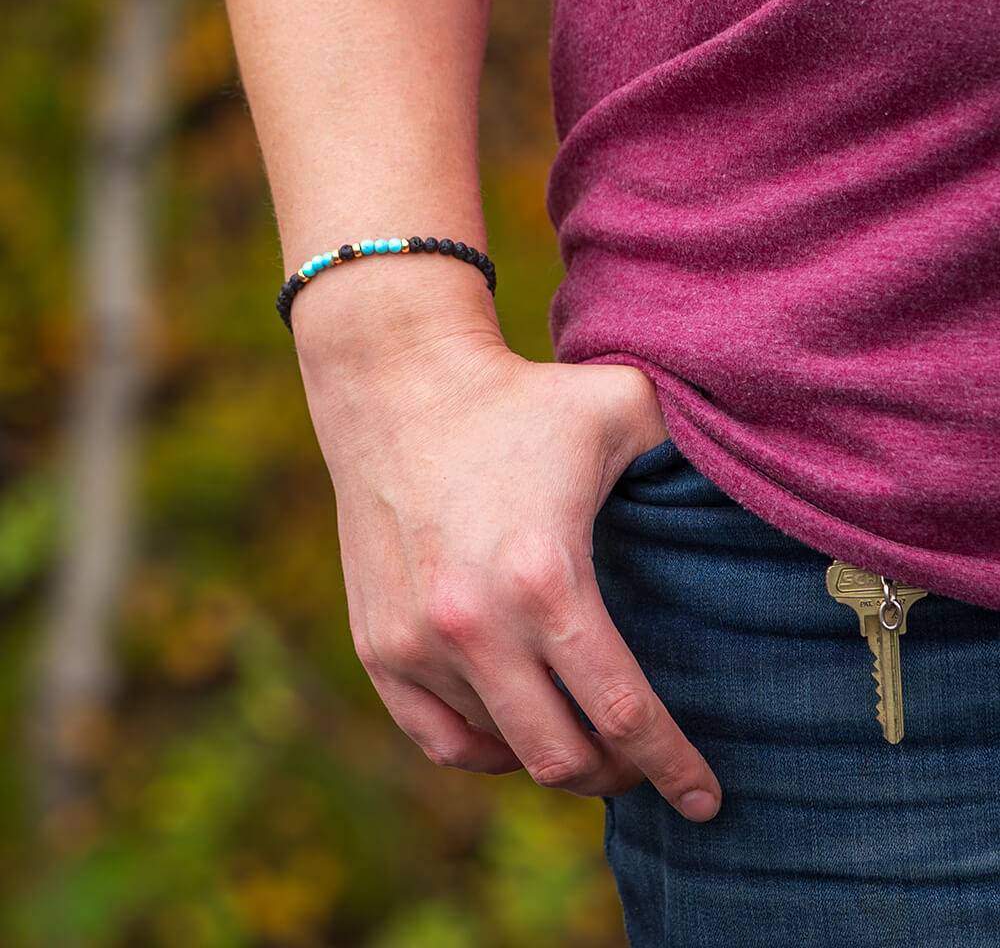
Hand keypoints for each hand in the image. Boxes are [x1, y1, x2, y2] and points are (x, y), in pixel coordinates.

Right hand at [298, 310, 721, 822]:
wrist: (400, 389)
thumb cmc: (519, 400)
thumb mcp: (622, 406)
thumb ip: (693, 449)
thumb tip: (762, 475)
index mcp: (547, 578)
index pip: (625, 713)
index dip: (675, 769)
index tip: (706, 800)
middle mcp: (474, 626)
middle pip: (562, 759)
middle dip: (617, 775)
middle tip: (641, 761)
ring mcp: (416, 642)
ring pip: (500, 752)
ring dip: (552, 755)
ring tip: (581, 732)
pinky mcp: (377, 644)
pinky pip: (438, 738)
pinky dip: (486, 749)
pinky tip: (515, 727)